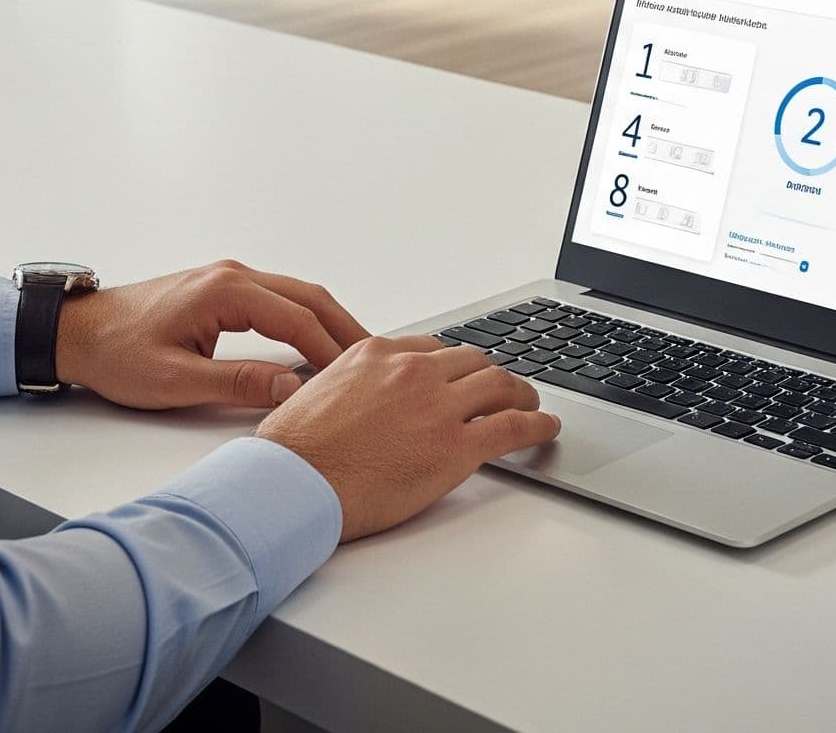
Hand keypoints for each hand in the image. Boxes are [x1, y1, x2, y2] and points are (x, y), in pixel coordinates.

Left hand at [54, 260, 369, 410]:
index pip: (297, 319)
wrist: (78, 332)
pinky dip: (305, 318)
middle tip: (377, 359)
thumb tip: (288, 387)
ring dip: (328, 322)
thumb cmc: (115, 352)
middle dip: (345, 328)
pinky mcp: (222, 289)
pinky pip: (278, 299)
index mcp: (225, 291)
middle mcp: (233, 275)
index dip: (331, 351)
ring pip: (296, 294)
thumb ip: (236, 383)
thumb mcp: (174, 380)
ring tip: (355, 355)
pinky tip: (315, 342)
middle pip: (308, 297)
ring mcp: (228, 278)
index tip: (355, 377)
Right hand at [257, 336, 561, 540]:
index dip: (455, 367)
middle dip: (491, 376)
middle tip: (504, 391)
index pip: (433, 350)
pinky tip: (545, 428)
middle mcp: (412, 371)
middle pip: (473, 362)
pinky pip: (512, 426)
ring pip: (500, 385)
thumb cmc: (293, 451)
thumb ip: (353, 386)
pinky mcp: (455, 446)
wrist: (290, 485)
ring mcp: (437, 406)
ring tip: (530, 406)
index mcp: (377, 354)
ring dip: (521, 394)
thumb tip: (362, 399)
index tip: (463, 378)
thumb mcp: (318, 392)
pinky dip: (537, 424)